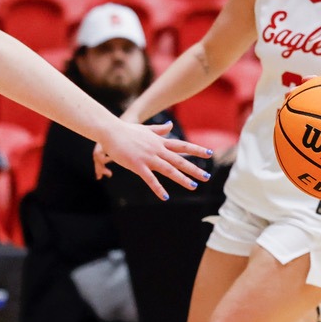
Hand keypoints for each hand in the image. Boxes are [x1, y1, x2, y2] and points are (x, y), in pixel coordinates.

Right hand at [94, 121, 212, 200]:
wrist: (111, 131)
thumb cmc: (127, 130)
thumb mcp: (146, 129)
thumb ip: (159, 130)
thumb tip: (170, 124)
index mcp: (160, 142)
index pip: (183, 146)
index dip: (197, 150)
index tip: (210, 154)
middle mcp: (158, 150)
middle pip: (180, 160)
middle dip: (194, 169)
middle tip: (207, 176)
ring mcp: (148, 158)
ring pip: (169, 170)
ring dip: (182, 179)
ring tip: (193, 186)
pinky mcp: (137, 165)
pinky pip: (149, 179)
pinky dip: (157, 188)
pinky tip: (165, 197)